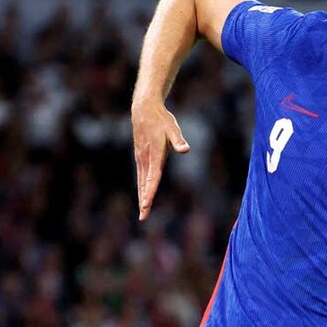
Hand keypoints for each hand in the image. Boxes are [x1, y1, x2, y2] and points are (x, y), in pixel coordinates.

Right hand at [132, 102, 188, 220]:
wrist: (144, 109)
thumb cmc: (162, 119)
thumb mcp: (173, 128)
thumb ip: (178, 140)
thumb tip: (185, 149)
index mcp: (155, 154)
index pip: (152, 177)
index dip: (149, 191)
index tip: (146, 204)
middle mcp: (146, 158)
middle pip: (144, 183)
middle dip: (144, 201)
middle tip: (143, 217)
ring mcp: (141, 158)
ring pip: (141, 181)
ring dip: (141, 196)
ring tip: (142, 212)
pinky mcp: (140, 156)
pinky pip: (140, 175)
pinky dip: (141, 187)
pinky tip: (142, 195)